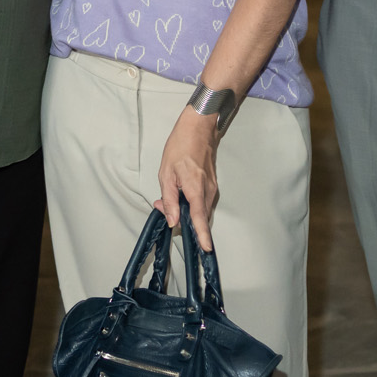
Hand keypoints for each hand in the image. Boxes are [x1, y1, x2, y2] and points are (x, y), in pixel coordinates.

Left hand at [156, 107, 220, 250]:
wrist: (199, 128)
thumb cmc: (180, 147)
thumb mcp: (166, 173)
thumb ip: (169, 199)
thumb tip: (172, 220)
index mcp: (195, 188)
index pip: (199, 217)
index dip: (202, 234)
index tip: (206, 248)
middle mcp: (208, 191)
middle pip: (199, 216)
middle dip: (183, 220)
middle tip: (163, 207)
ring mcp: (213, 188)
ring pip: (201, 210)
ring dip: (186, 210)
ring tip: (169, 196)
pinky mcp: (213, 185)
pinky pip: (203, 202)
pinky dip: (192, 203)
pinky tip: (180, 192)